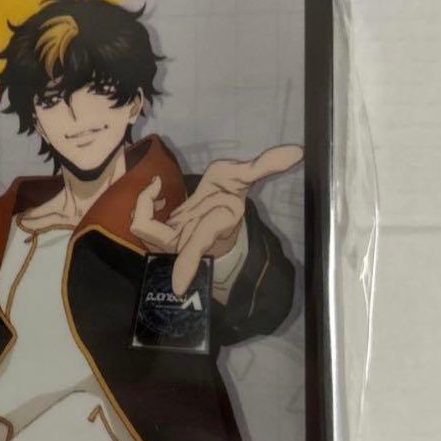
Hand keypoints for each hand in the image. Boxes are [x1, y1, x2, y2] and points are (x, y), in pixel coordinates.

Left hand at [130, 145, 303, 294]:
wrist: (219, 207)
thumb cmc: (229, 196)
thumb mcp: (245, 177)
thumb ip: (266, 165)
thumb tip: (298, 151)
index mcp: (211, 229)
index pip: (197, 249)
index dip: (187, 268)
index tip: (178, 289)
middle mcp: (189, 238)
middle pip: (159, 238)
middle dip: (147, 211)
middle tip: (157, 184)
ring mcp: (172, 237)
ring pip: (144, 229)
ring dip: (142, 205)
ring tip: (156, 185)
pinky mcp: (159, 231)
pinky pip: (141, 221)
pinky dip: (142, 204)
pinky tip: (155, 190)